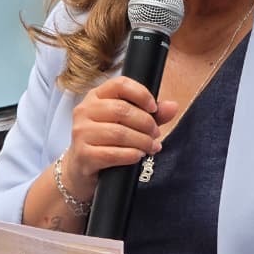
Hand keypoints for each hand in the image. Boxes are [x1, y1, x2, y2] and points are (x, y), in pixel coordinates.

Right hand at [59, 77, 177, 197]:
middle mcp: (84, 111)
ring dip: (142, 141)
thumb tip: (173, 106)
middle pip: (121, 110)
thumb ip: (150, 114)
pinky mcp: (82, 155)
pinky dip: (131, 155)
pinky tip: (138, 156)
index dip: (141, 94)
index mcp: (96, 96)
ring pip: (118, 133)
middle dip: (146, 123)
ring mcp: (81, 133)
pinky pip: (112, 153)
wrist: (81, 168)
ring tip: (151, 147)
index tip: (154, 108)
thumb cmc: (106, 141)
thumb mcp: (127, 123)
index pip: (120, 84)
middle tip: (156, 134)